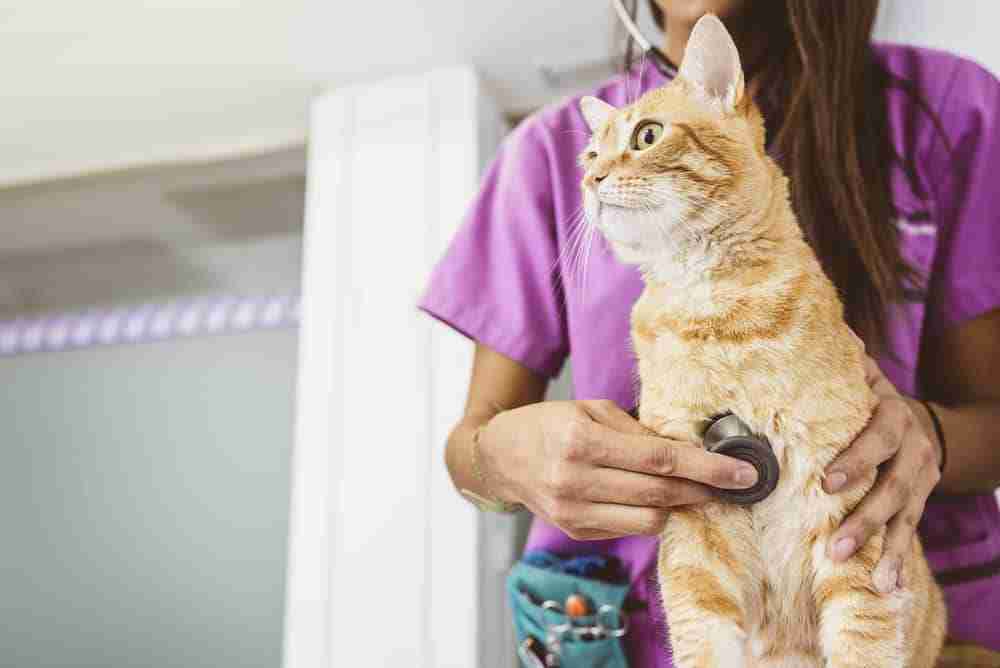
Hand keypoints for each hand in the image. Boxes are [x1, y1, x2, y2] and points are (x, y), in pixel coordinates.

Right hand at [476, 400, 759, 539]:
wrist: (499, 457)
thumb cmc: (548, 424)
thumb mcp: (590, 410)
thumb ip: (637, 431)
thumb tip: (688, 450)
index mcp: (580, 441)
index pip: (659, 460)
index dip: (707, 468)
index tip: (742, 474)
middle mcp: (575, 481)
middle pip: (660, 493)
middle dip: (704, 490)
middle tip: (731, 483)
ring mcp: (574, 512)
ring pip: (649, 520)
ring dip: (678, 505)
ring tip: (692, 489)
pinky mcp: (575, 531)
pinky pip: (629, 528)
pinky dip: (650, 513)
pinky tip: (657, 498)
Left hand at [823, 357, 941, 592]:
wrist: (923, 421)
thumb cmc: (871, 399)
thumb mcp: (863, 376)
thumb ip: (841, 360)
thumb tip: (814, 329)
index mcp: (894, 417)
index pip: (877, 439)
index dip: (856, 460)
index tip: (827, 483)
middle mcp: (914, 451)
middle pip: (894, 488)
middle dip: (866, 519)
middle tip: (836, 546)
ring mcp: (921, 481)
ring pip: (906, 518)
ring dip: (885, 549)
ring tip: (868, 578)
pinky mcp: (920, 504)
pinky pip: (911, 535)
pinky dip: (901, 561)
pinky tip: (890, 587)